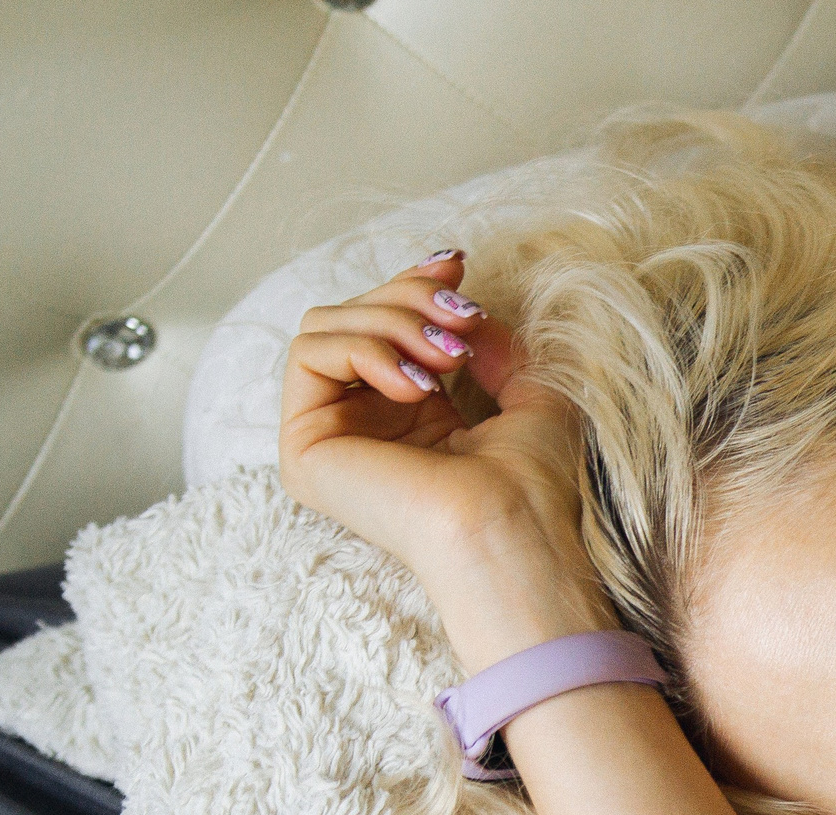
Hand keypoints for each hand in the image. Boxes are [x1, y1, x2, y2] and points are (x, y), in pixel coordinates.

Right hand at [277, 251, 608, 665]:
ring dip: (394, 323)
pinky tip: (418, 388)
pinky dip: (367, 350)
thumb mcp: (529, 391)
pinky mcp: (303, 447)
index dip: (415, 282)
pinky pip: (309, 354)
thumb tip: (463, 307)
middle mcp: (365, 424)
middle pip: (355, 313)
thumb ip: (491, 344)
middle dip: (412, 299)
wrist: (514, 530)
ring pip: (329, 324)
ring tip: (448, 359)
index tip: (458, 263)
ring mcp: (330, 435)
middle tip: (464, 321)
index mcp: (413, 416)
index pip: (385, 323)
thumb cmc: (533, 481)